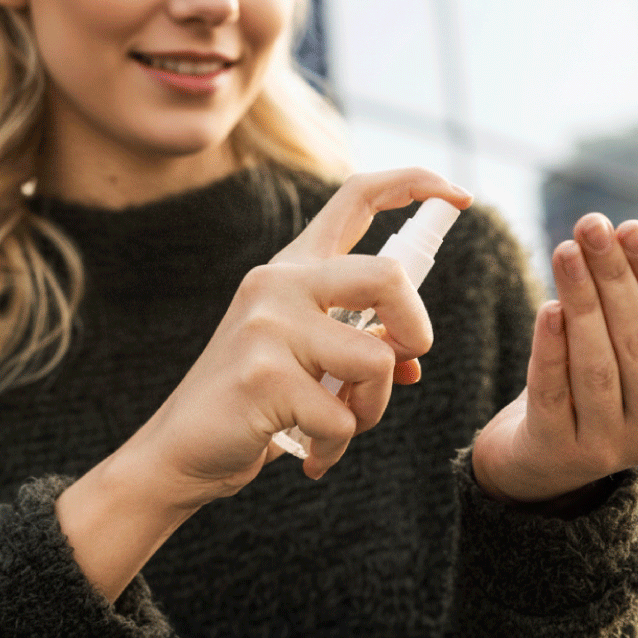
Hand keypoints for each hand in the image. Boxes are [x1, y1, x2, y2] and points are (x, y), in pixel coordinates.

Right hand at [125, 168, 473, 505]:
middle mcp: (278, 283)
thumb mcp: (306, 361)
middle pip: (389, 277)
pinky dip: (338, 446)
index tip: (459, 194)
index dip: (415, 184)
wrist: (178, 451)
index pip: (356, 197)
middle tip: (400, 366)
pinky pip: (343, 417)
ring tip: (336, 425)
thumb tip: (411, 359)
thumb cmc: (251, 404)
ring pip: (377, 359)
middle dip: (416, 331)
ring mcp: (268, 326)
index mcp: (292, 268)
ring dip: (372, 408)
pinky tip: (311, 453)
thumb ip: (356, 343)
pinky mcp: (263, 376)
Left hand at [473, 213, 637, 504]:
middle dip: (614, 276)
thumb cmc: (598, 389)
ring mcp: (610, 446)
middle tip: (589, 226)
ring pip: (597, 364)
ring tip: (564, 251)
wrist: (541, 456)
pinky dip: (551, 347)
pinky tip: (547, 308)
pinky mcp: (559, 451)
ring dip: (581, 300)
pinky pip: (553, 391)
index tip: (631, 228)